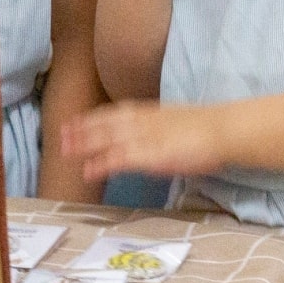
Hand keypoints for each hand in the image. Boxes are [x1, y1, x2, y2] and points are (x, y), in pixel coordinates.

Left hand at [62, 100, 224, 179]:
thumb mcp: (176, 121)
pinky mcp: (151, 155)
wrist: (223, 130)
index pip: (115, 113)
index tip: (75, 121)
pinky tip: (88, 170)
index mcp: (150, 112)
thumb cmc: (207, 129)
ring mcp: (145, 137)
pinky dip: (102, 163)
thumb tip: (149, 136)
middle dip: (82, 130)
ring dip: (84, 144)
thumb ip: (159, 128)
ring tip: (65, 151)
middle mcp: (143, 122)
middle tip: (60, 135)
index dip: (93, 118)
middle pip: (105, 124)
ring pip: (107, 140)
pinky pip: (120, 159)